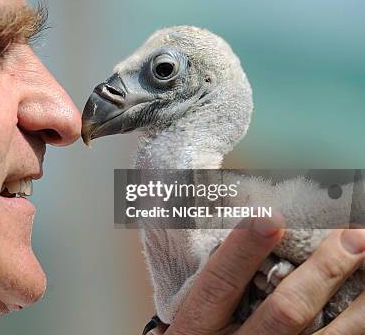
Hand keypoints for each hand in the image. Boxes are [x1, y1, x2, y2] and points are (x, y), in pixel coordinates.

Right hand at [149, 218, 364, 334]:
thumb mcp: (194, 315)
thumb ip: (215, 282)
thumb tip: (250, 229)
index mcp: (199, 325)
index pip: (220, 283)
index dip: (243, 250)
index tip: (270, 218)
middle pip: (285, 310)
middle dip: (324, 270)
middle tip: (353, 237)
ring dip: (359, 305)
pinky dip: (355, 327)